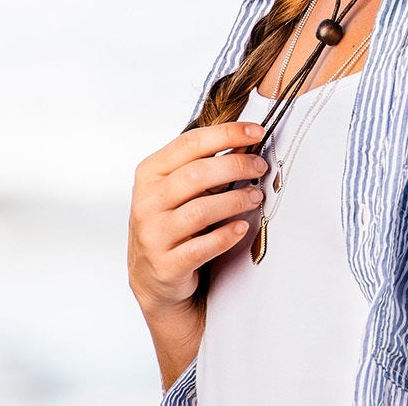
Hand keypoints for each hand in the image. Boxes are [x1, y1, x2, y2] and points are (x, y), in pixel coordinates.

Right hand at [127, 119, 267, 314]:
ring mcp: (153, 234)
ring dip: (236, 200)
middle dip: (237, 166)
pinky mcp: (166, 264)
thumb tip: (247, 141)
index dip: (227, 134)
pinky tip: (241, 228)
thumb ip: (205, 164)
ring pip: (200, 210)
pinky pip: (201, 247)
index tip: (256, 131)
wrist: (152, 275)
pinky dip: (226, 236)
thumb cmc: (171, 222)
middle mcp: (147, 202)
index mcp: (150, 173)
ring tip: (255, 196)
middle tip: (260, 167)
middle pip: (197, 174)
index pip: (190, 143)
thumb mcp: (178, 188)